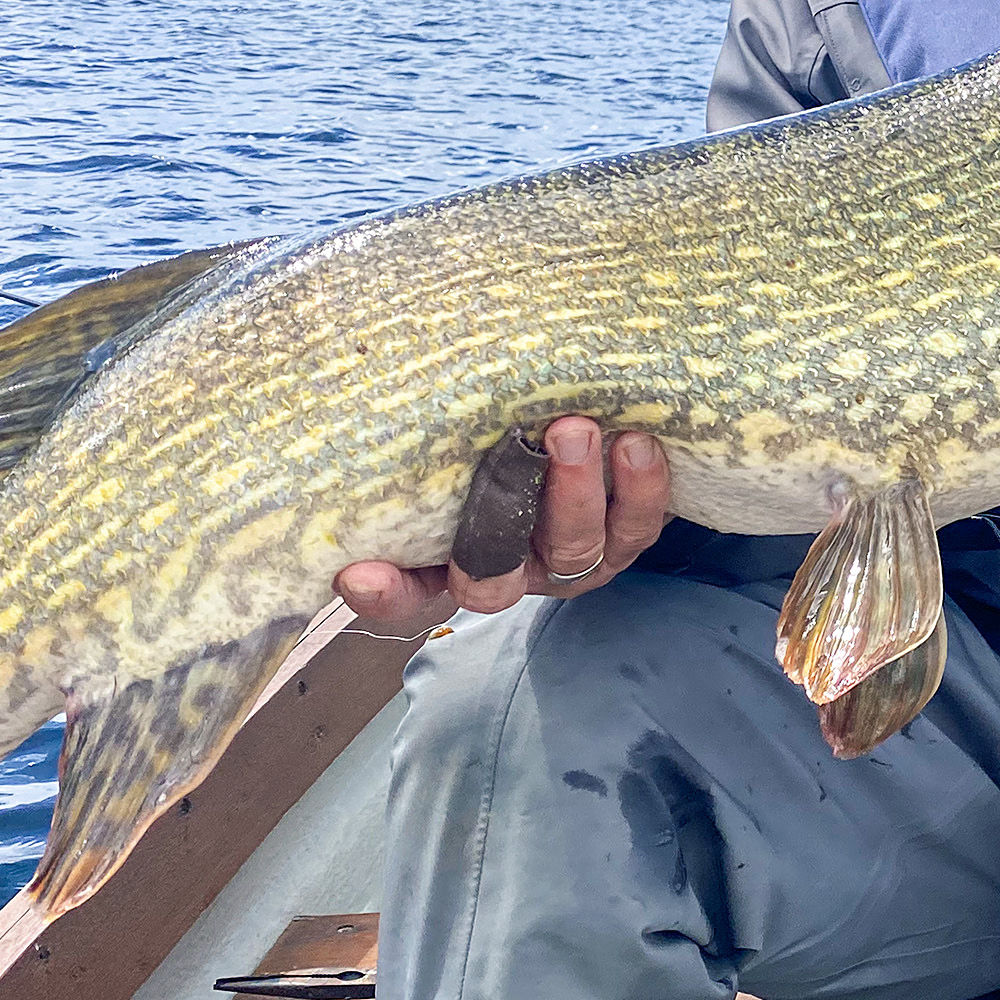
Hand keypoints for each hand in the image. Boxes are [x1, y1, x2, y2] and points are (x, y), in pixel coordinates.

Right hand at [332, 416, 671, 637]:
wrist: (585, 413)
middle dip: (506, 509)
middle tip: (525, 442)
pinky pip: (635, 527)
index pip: (402, 591)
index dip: (384, 592)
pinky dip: (641, 489)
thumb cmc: (499, 423)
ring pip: (573, 546)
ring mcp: (566, 557)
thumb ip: (418, 433)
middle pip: (497, 571)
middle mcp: (506, 568)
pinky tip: (638, 443)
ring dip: (577, 492)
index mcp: (446, 555)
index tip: (361, 573)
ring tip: (582, 430)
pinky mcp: (622, 538)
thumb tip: (358, 407)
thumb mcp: (453, 432)